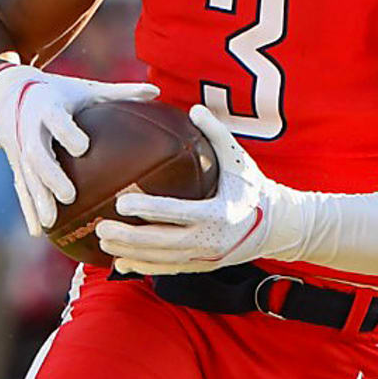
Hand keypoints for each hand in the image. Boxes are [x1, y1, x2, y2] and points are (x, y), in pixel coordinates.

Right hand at [0, 63, 158, 234]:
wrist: (8, 92)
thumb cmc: (59, 92)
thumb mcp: (86, 89)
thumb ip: (120, 91)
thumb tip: (156, 91)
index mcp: (48, 106)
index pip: (55, 120)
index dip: (66, 132)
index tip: (83, 148)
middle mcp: (28, 129)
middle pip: (36, 154)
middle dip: (51, 176)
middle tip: (69, 196)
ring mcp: (18, 149)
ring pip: (25, 177)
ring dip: (37, 200)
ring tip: (52, 223)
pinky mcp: (14, 163)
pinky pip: (21, 187)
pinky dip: (29, 209)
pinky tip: (40, 232)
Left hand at [97, 105, 300, 274]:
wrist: (276, 224)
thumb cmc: (253, 187)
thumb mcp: (239, 160)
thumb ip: (217, 134)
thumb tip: (194, 108)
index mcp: (218, 213)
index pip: (176, 212)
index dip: (148, 208)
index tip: (122, 201)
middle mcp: (209, 239)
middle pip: (161, 242)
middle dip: (128, 236)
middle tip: (101, 226)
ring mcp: (204, 257)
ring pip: (159, 259)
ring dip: (129, 253)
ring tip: (102, 242)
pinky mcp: (201, 267)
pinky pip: (166, 270)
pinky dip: (142, 267)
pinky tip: (120, 262)